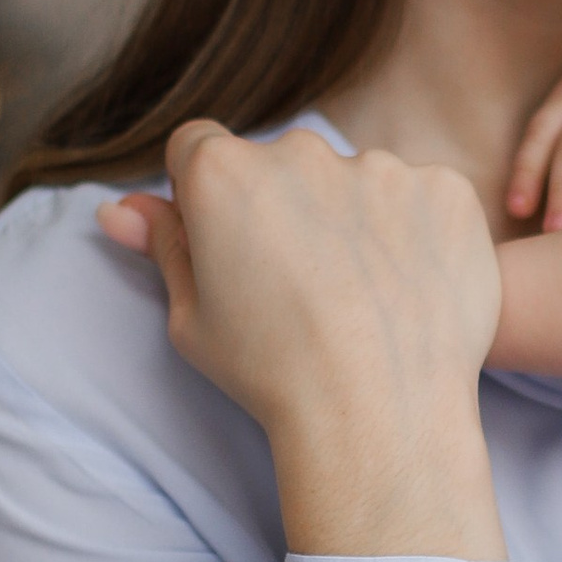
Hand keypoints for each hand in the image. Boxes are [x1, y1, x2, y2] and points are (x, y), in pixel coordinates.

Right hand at [100, 123, 506, 559]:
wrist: (378, 414)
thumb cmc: (271, 373)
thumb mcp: (192, 317)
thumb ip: (165, 246)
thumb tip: (117, 208)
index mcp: (222, 174)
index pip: (197, 147)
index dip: (206, 195)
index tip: (230, 243)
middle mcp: (300, 151)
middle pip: (281, 163)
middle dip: (284, 206)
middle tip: (301, 285)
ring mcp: (379, 166)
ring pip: (355, 181)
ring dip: (353, 219)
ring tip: (361, 298)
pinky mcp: (443, 189)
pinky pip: (420, 198)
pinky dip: (416, 233)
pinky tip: (409, 291)